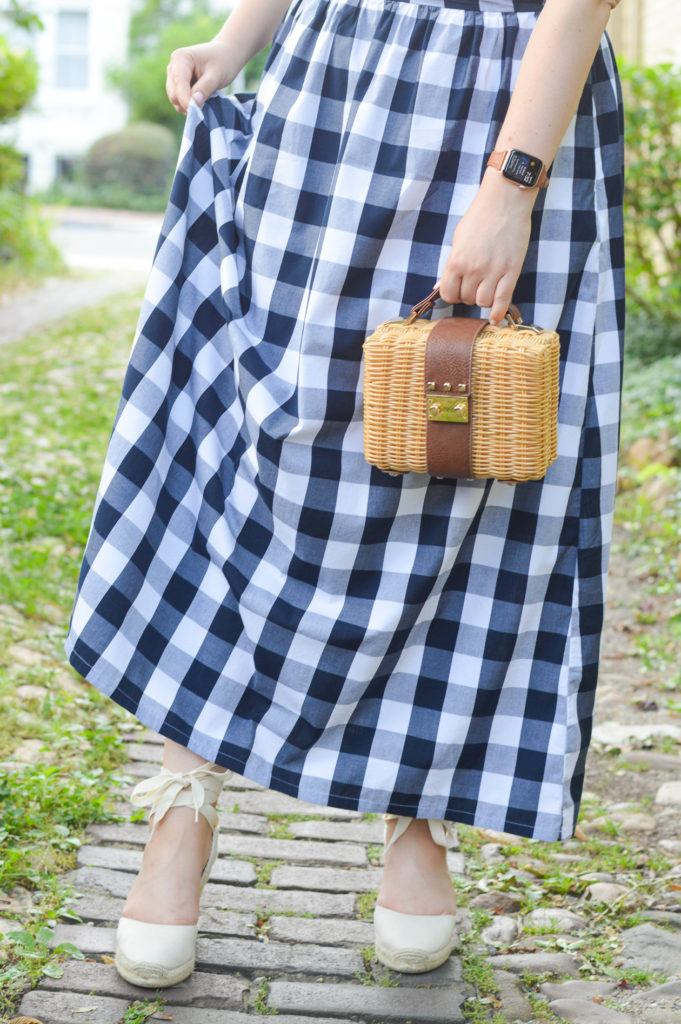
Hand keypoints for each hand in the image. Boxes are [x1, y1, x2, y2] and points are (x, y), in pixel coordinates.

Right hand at [166, 38, 236, 112]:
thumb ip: (204, 89)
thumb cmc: (223, 62)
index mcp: (180, 58)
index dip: (185, 99)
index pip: (178, 83)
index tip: (196, 111)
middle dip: (187, 103)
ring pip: (175, 99)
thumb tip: (193, 103)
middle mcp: (173, 67)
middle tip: (205, 106)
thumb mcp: (217, 75)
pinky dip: (189, 104)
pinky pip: (179, 101)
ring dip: (188, 105)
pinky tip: (201, 99)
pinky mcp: (177, 85)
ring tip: (205, 100)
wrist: (226, 55)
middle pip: (173, 94)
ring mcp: (173, 76)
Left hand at [436, 170, 534, 322]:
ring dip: (483, 299)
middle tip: (475, 284)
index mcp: (456, 261)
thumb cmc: (480, 218)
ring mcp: (493, 272)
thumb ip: (451, 265)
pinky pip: (502, 300)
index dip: (452, 294)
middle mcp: (473, 269)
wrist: (505, 201)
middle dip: (469, 295)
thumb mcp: (458, 240)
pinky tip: (495, 318)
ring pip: (483, 302)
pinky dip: (498, 312)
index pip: (448, 294)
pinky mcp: (511, 272)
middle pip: (467, 299)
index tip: (458, 290)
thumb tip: (440, 286)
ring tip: (486, 288)